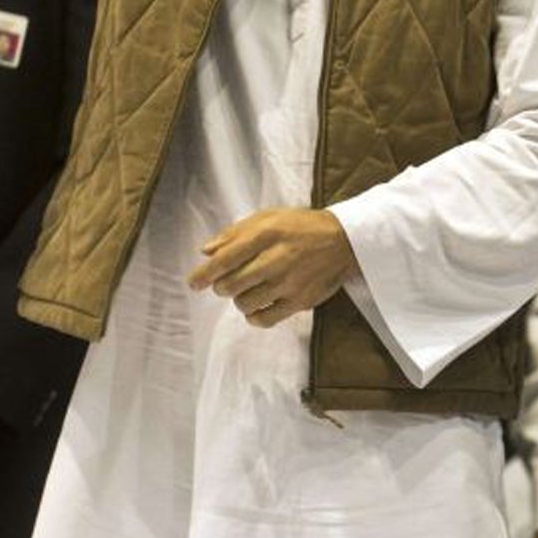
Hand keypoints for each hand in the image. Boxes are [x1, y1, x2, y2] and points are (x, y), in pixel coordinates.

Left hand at [189, 208, 356, 328]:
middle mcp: (278, 257)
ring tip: (247, 290)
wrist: (344, 240)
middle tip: (226, 283)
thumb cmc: (301, 227)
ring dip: (239, 299)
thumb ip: (235, 233)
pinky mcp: (300, 301)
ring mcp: (290, 282)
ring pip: (245, 303)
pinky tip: (257, 306)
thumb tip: (206, 251)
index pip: (225, 258)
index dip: (204, 274)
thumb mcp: (269, 218)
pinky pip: (265, 319)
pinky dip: (254, 316)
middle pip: (231, 285)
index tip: (194, 283)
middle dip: (221, 286)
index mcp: (267, 233)